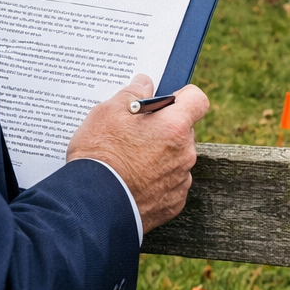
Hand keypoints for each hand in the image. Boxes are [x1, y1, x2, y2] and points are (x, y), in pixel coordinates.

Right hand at [65, 74, 208, 231]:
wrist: (92, 205)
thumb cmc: (100, 155)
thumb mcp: (107, 112)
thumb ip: (132, 93)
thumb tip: (145, 84)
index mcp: (174, 126)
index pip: (197, 100)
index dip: (182, 97)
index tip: (165, 101)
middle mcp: (185, 153)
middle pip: (184, 131)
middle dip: (164, 128)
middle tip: (135, 133)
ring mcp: (181, 181)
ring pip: (176, 158)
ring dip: (160, 156)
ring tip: (129, 161)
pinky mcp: (173, 204)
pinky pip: (170, 184)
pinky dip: (156, 181)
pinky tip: (133, 181)